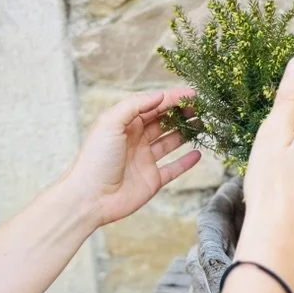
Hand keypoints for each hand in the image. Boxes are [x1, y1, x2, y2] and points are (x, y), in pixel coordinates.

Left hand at [66, 89, 200, 226]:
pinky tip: (198, 154)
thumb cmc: (96, 158)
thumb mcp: (110, 123)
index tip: (193, 94)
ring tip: (203, 125)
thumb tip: (159, 96)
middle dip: (181, 113)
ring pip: (171, 142)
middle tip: (200, 108)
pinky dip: (186, 162)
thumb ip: (134, 106)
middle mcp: (136, 140)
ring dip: (186, 133)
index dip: (173, 98)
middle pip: (163, 122)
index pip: (153, 106)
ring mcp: (145, 160)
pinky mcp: (153, 180)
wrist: (90, 197)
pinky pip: (173, 168)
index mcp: (125, 124)